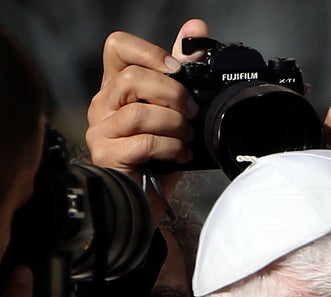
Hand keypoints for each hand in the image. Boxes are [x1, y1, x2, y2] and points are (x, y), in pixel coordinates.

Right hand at [85, 19, 208, 188]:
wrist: (148, 201)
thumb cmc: (160, 156)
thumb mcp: (176, 111)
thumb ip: (183, 71)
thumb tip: (197, 28)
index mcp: (117, 87)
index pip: (117, 47)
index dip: (149, 52)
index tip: (178, 68)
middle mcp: (103, 104)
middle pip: (132, 78)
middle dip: (172, 94)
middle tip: (192, 112)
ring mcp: (101, 130)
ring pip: (139, 112)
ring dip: (174, 125)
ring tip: (186, 138)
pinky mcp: (107, 155)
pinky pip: (143, 142)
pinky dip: (170, 148)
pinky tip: (179, 155)